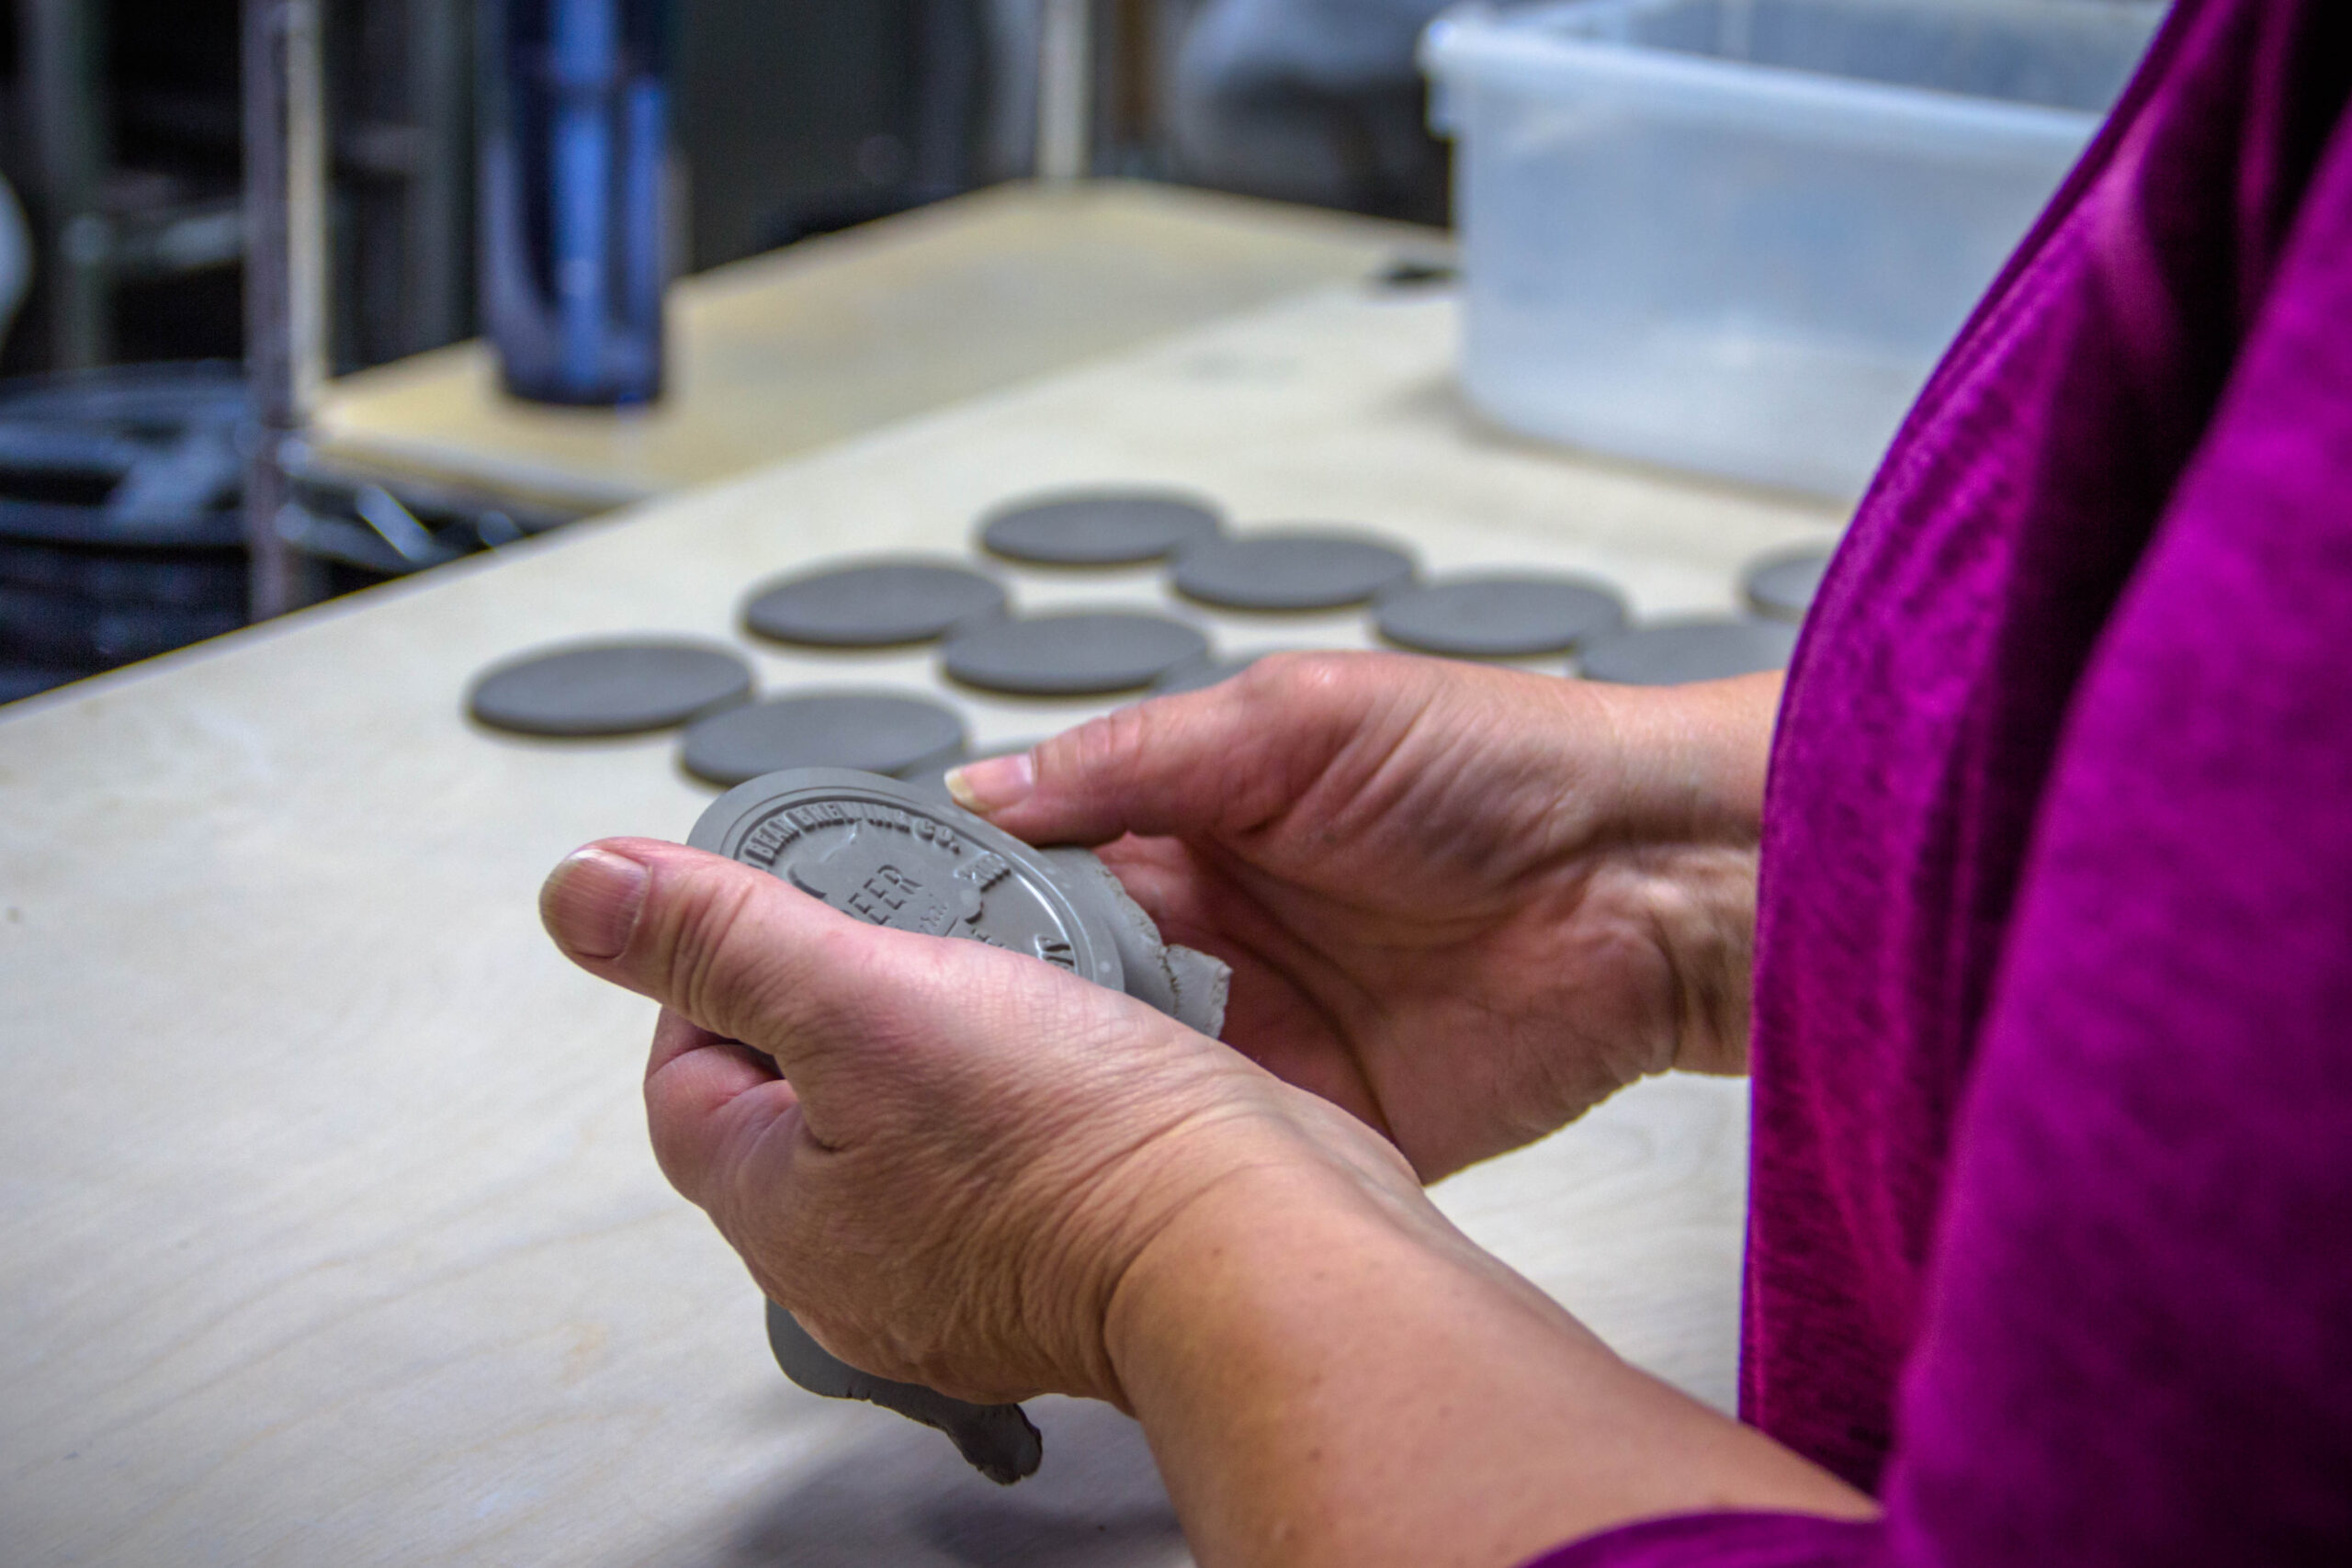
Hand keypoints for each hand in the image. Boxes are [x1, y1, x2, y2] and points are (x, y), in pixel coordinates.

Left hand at [537, 836, 1418, 1405]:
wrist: (1265, 1240)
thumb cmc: (1079, 1150)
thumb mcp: (862, 998)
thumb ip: (717, 940)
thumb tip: (581, 893)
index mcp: (783, 1208)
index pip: (688, 1068)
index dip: (724, 965)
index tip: (791, 905)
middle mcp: (863, 1255)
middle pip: (809, 1085)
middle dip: (859, 985)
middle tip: (923, 927)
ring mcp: (967, 1260)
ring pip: (923, 1103)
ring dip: (962, 1017)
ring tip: (1017, 964)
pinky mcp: (1063, 1243)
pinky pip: (1018, 1135)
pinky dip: (1044, 1069)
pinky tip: (1087, 1026)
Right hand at [950, 653, 1778, 1180]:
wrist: (1652, 880)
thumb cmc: (1505, 763)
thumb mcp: (1295, 719)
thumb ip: (1137, 759)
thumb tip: (990, 780)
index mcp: (1199, 822)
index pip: (1047, 866)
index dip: (976, 898)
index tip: (898, 928)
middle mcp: (1219, 932)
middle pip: (1070, 984)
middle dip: (1010, 1006)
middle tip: (941, 1024)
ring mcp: (1268, 1031)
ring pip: (1129, 1075)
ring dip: (1079, 1087)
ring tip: (1003, 1092)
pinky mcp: (1325, 1118)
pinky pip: (1221, 1149)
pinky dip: (1172, 1157)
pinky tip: (1118, 1152)